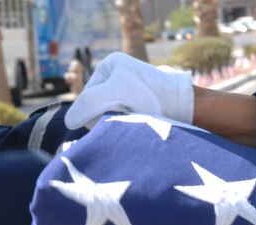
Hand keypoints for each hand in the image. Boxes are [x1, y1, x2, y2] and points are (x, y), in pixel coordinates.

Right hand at [65, 52, 193, 129]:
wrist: (186, 108)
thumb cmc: (151, 97)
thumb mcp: (112, 95)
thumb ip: (86, 105)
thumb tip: (69, 122)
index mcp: (110, 65)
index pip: (86, 98)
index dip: (93, 113)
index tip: (111, 116)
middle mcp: (119, 75)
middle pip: (97, 108)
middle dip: (107, 118)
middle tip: (126, 119)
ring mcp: (131, 91)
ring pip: (109, 117)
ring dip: (117, 124)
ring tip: (135, 122)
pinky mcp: (141, 107)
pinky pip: (122, 122)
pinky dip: (127, 127)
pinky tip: (139, 126)